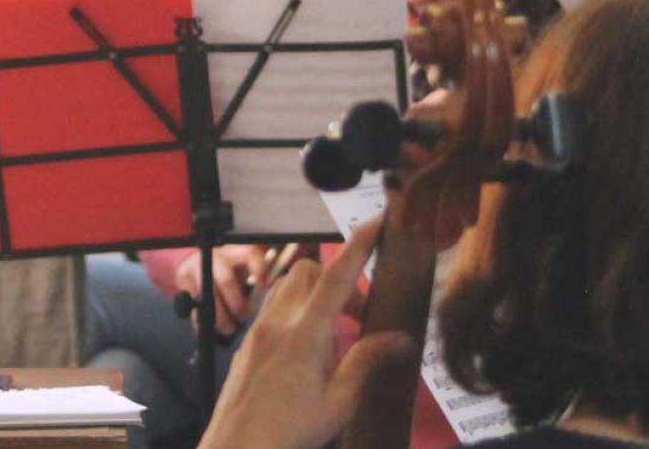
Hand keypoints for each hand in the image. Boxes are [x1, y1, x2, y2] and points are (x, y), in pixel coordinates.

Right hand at [175, 244, 269, 335]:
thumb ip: (257, 274)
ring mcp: (196, 265)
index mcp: (236, 249)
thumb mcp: (247, 265)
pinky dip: (200, 319)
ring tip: (228, 328)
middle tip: (243, 316)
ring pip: (206, 294)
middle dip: (236, 303)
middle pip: (225, 280)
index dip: (259, 273)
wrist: (201, 258)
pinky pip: (192, 303)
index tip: (264, 289)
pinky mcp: (182, 277)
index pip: (250, 255)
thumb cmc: (232, 266)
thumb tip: (270, 290)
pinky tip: (209, 327)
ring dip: (219, 316)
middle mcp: (215, 254)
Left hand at [198, 218, 415, 448]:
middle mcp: (278, 322)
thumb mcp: (339, 403)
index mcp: (305, 334)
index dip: (360, 245)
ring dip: (315, 296)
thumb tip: (402, 338)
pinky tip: (306, 353)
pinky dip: (297, 313)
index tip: (377, 220)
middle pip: (310, 272)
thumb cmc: (289, 433)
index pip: (337, 275)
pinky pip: (274, 309)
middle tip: (357, 318)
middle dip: (338, 281)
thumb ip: (367, 362)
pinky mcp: (246, 344)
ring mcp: (257, 331)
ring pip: (289, 287)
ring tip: (333, 335)